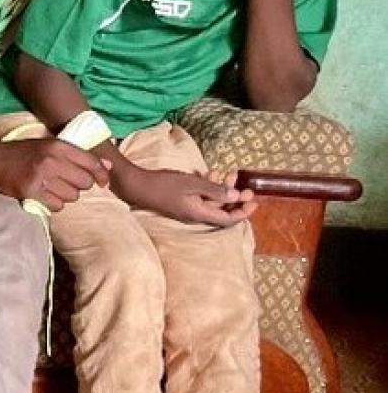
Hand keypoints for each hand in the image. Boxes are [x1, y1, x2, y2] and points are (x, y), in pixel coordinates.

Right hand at [0, 137, 108, 211]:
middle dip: (78, 186)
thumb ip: (78, 156)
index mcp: (58, 146)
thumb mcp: (49, 146)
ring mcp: (41, 176)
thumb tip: (108, 166)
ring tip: (51, 188)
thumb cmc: (22, 153)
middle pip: (84, 182)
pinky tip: (43, 196)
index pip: (92, 163)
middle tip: (64, 182)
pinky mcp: (31, 191)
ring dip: (65, 196)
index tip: (102, 182)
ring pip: (72, 196)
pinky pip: (57, 206)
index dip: (101, 175)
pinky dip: (53, 204)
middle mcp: (52, 160)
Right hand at [115, 163, 256, 226]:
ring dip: (221, 189)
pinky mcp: (182, 202)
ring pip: (212, 202)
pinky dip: (208, 188)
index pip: (228, 219)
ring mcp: (188, 209)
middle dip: (235, 197)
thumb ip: (214, 190)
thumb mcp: (192, 184)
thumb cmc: (164, 185)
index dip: (243, 212)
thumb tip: (236, 196)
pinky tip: (209, 174)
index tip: (254, 200)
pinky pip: (201, 198)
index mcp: (200, 213)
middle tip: (243, 184)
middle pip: (222, 210)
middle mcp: (196, 215)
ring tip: (227, 173)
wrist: (137, 186)